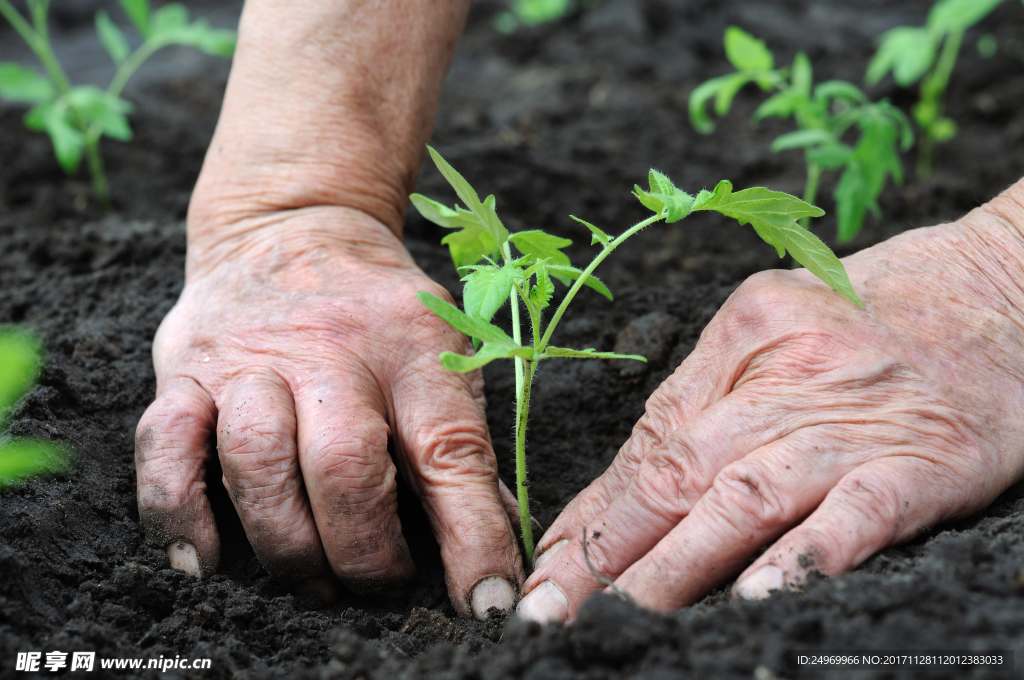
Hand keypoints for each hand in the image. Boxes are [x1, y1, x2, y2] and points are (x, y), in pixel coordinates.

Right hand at [134, 206, 523, 618]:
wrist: (293, 225)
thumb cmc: (379, 311)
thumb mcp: (440, 352)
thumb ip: (460, 445)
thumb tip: (494, 547)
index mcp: (413, 348)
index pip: (451, 452)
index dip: (473, 537)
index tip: (488, 603)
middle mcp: (331, 350)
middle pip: (344, 466)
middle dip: (364, 551)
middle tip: (379, 585)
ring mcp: (249, 359)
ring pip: (256, 462)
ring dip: (287, 543)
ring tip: (313, 578)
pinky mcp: (185, 370)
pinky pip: (165, 446)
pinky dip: (179, 514)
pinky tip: (206, 560)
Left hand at [517, 190, 1023, 622]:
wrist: (1004, 286)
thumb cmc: (880, 313)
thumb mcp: (778, 329)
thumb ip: (710, 402)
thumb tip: (628, 491)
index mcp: (741, 336)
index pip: (648, 441)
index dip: (592, 513)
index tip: (549, 567)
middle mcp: (784, 373)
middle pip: (677, 471)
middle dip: (607, 551)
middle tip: (553, 610)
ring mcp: (852, 418)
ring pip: (744, 496)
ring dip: (677, 565)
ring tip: (625, 617)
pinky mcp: (922, 458)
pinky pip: (854, 514)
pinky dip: (801, 556)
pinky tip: (755, 597)